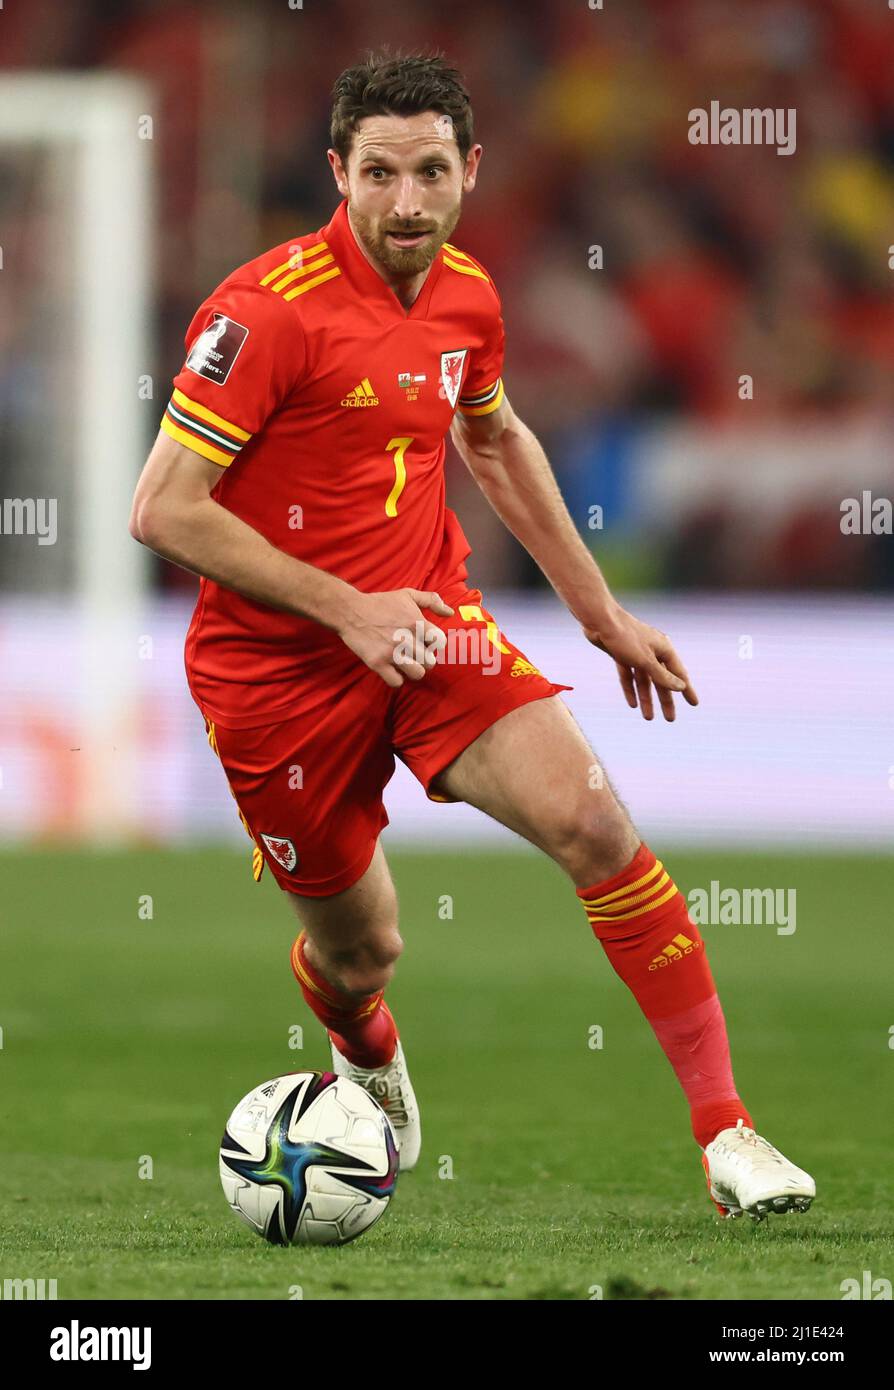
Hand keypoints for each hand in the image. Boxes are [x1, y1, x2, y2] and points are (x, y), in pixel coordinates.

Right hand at [335, 588, 453, 687]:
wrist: (350, 611)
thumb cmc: (381, 602)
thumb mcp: (408, 594)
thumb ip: (432, 600)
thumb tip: (450, 612)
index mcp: (416, 622)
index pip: (440, 643)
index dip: (434, 644)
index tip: (425, 642)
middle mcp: (406, 639)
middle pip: (431, 662)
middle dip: (424, 659)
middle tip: (413, 653)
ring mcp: (391, 653)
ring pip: (417, 674)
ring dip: (413, 670)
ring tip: (405, 662)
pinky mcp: (377, 663)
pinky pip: (397, 682)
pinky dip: (396, 678)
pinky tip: (391, 668)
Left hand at [583, 603, 697, 720]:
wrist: (599, 620)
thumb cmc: (624, 636)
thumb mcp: (645, 660)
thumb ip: (662, 675)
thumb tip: (681, 687)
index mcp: (664, 649)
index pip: (679, 674)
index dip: (686, 690)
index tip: (694, 704)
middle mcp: (653, 651)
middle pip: (662, 680)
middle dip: (665, 700)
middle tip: (670, 719)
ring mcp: (636, 653)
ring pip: (644, 681)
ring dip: (646, 698)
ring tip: (649, 718)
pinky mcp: (621, 655)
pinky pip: (629, 676)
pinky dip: (630, 689)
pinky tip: (632, 704)